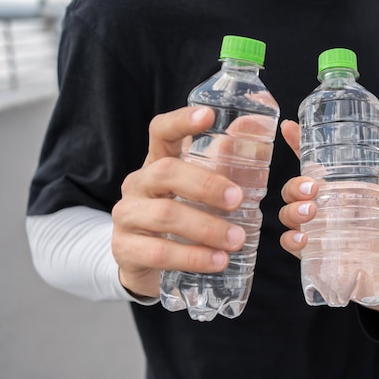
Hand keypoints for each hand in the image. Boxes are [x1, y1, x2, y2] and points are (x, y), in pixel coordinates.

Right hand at [111, 106, 246, 297]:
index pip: (161, 131)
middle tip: (238, 200)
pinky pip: (158, 252)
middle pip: (166, 172)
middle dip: (206, 185)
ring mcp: (127, 215)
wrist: (144, 260)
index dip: (182, 121)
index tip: (209, 115)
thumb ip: (224, 160)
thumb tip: (253, 125)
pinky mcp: (125, 249)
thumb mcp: (198, 188)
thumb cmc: (180, 213)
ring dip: (206, 228)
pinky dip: (192, 257)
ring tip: (236, 240)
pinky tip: (217, 262)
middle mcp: (138, 183)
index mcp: (157, 162)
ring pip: (164, 215)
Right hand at [277, 120, 378, 319]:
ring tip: (312, 213)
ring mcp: (312, 229)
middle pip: (292, 188)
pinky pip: (290, 242)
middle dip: (295, 184)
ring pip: (287, 212)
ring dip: (293, 209)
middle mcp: (319, 206)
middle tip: (313, 189)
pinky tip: (304, 239)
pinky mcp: (309, 254)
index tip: (290, 126)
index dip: (297, 144)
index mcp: (335, 189)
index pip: (311, 162)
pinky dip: (292, 239)